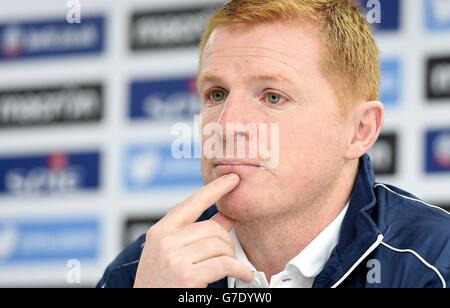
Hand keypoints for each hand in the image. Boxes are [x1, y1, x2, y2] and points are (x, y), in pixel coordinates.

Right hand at [134, 173, 253, 287]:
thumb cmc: (160, 284)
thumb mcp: (171, 255)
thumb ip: (198, 234)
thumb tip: (227, 217)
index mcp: (159, 232)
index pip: (191, 203)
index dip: (214, 189)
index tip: (232, 179)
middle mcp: (164, 241)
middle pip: (212, 227)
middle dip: (227, 241)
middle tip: (229, 254)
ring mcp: (173, 258)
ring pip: (219, 244)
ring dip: (231, 257)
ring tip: (231, 267)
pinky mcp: (186, 276)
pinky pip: (224, 264)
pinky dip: (239, 270)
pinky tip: (243, 274)